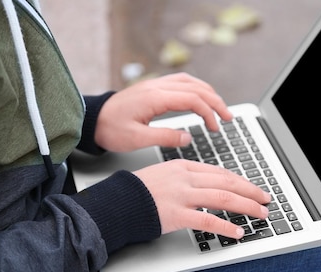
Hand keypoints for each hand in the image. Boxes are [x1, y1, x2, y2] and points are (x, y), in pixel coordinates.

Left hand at [94, 73, 233, 152]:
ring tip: (220, 109)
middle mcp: (157, 87)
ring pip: (191, 82)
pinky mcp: (154, 88)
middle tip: (228, 119)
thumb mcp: (137, 139)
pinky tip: (202, 98)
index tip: (216, 128)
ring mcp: (156, 85)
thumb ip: (165, 137)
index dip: (209, 113)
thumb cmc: (110, 129)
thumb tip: (187, 138)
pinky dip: (197, 89)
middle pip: (197, 88)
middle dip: (216, 103)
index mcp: (155, 98)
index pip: (193, 99)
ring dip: (209, 94)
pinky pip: (182, 82)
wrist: (92, 120)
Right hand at [133, 159, 270, 237]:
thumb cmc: (136, 193)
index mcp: (183, 167)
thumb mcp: (163, 176)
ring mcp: (181, 196)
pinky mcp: (176, 215)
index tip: (253, 189)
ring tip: (260, 215)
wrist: (115, 203)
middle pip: (227, 183)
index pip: (220, 172)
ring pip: (224, 198)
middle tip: (266, 200)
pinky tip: (238, 232)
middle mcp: (185, 178)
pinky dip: (226, 226)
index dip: (242, 181)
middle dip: (251, 192)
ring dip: (246, 207)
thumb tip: (207, 188)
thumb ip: (185, 180)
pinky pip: (208, 220)